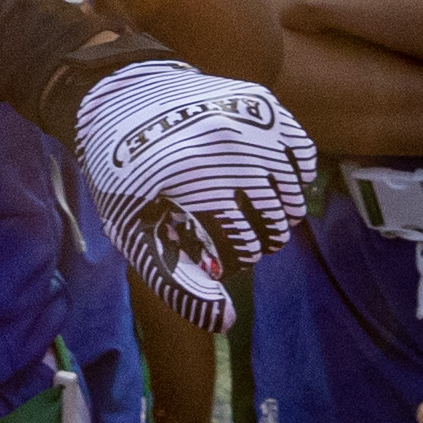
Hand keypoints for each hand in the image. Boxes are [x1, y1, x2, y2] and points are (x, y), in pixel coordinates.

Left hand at [65, 53, 315, 322]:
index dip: (234, 260)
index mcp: (191, 182)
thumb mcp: (134, 233)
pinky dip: (296, 176)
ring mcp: (247, 123)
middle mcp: (225, 149)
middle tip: (250, 242)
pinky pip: (300, 152)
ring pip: (290, 192)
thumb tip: (225, 322)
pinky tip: (280, 185)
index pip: (241, 247)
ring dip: (282, 215)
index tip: (221, 257)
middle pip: (272, 223)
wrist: (122, 100)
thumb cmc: (125, 178)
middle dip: (263, 241)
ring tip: (268, 221)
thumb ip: (176, 282)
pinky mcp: (261, 105)